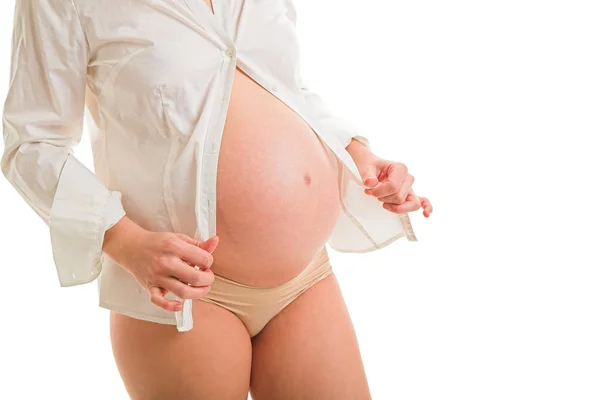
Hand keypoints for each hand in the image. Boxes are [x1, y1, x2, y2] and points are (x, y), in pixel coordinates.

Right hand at [103, 216, 219, 311]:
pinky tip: (180, 305)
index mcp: (175, 247)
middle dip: (208, 279)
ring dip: (198, 293)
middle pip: (195, 278)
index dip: (209, 262)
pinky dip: (170, 306)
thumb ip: (199, 244)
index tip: (205, 263)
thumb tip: (215, 241)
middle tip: (207, 277)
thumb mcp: (179, 238)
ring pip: (183, 292)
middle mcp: (166, 262)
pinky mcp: (150, 287)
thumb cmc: (158, 243)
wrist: (131, 247)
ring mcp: (157, 276)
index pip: (203, 259)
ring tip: (202, 288)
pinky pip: (159, 301)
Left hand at [357, 157, 432, 217]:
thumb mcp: (365, 167)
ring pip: (412, 203)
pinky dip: (426, 207)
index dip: (379, 192)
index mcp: (400, 168)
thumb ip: (367, 175)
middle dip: (384, 199)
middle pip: (400, 197)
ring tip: (384, 203)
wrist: (372, 166)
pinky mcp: (409, 194)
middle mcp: (408, 177)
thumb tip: (370, 183)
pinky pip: (423, 201)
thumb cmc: (371, 166)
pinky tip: (426, 214)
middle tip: (373, 194)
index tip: (369, 190)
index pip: (393, 186)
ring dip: (395, 207)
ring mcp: (410, 186)